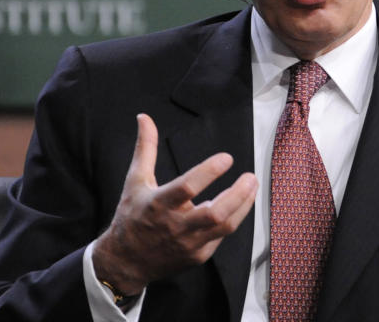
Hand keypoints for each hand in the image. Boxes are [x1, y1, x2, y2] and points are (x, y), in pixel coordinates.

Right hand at [92, 113, 257, 295]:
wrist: (126, 260)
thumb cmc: (132, 216)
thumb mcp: (136, 180)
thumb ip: (146, 148)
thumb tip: (144, 118)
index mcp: (158, 204)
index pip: (187, 187)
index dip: (208, 172)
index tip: (227, 158)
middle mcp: (175, 226)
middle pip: (214, 213)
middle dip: (238, 194)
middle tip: (251, 176)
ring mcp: (188, 244)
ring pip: (224, 226)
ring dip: (243, 206)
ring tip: (252, 187)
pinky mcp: (197, 256)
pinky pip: (221, 237)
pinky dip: (232, 219)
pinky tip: (238, 205)